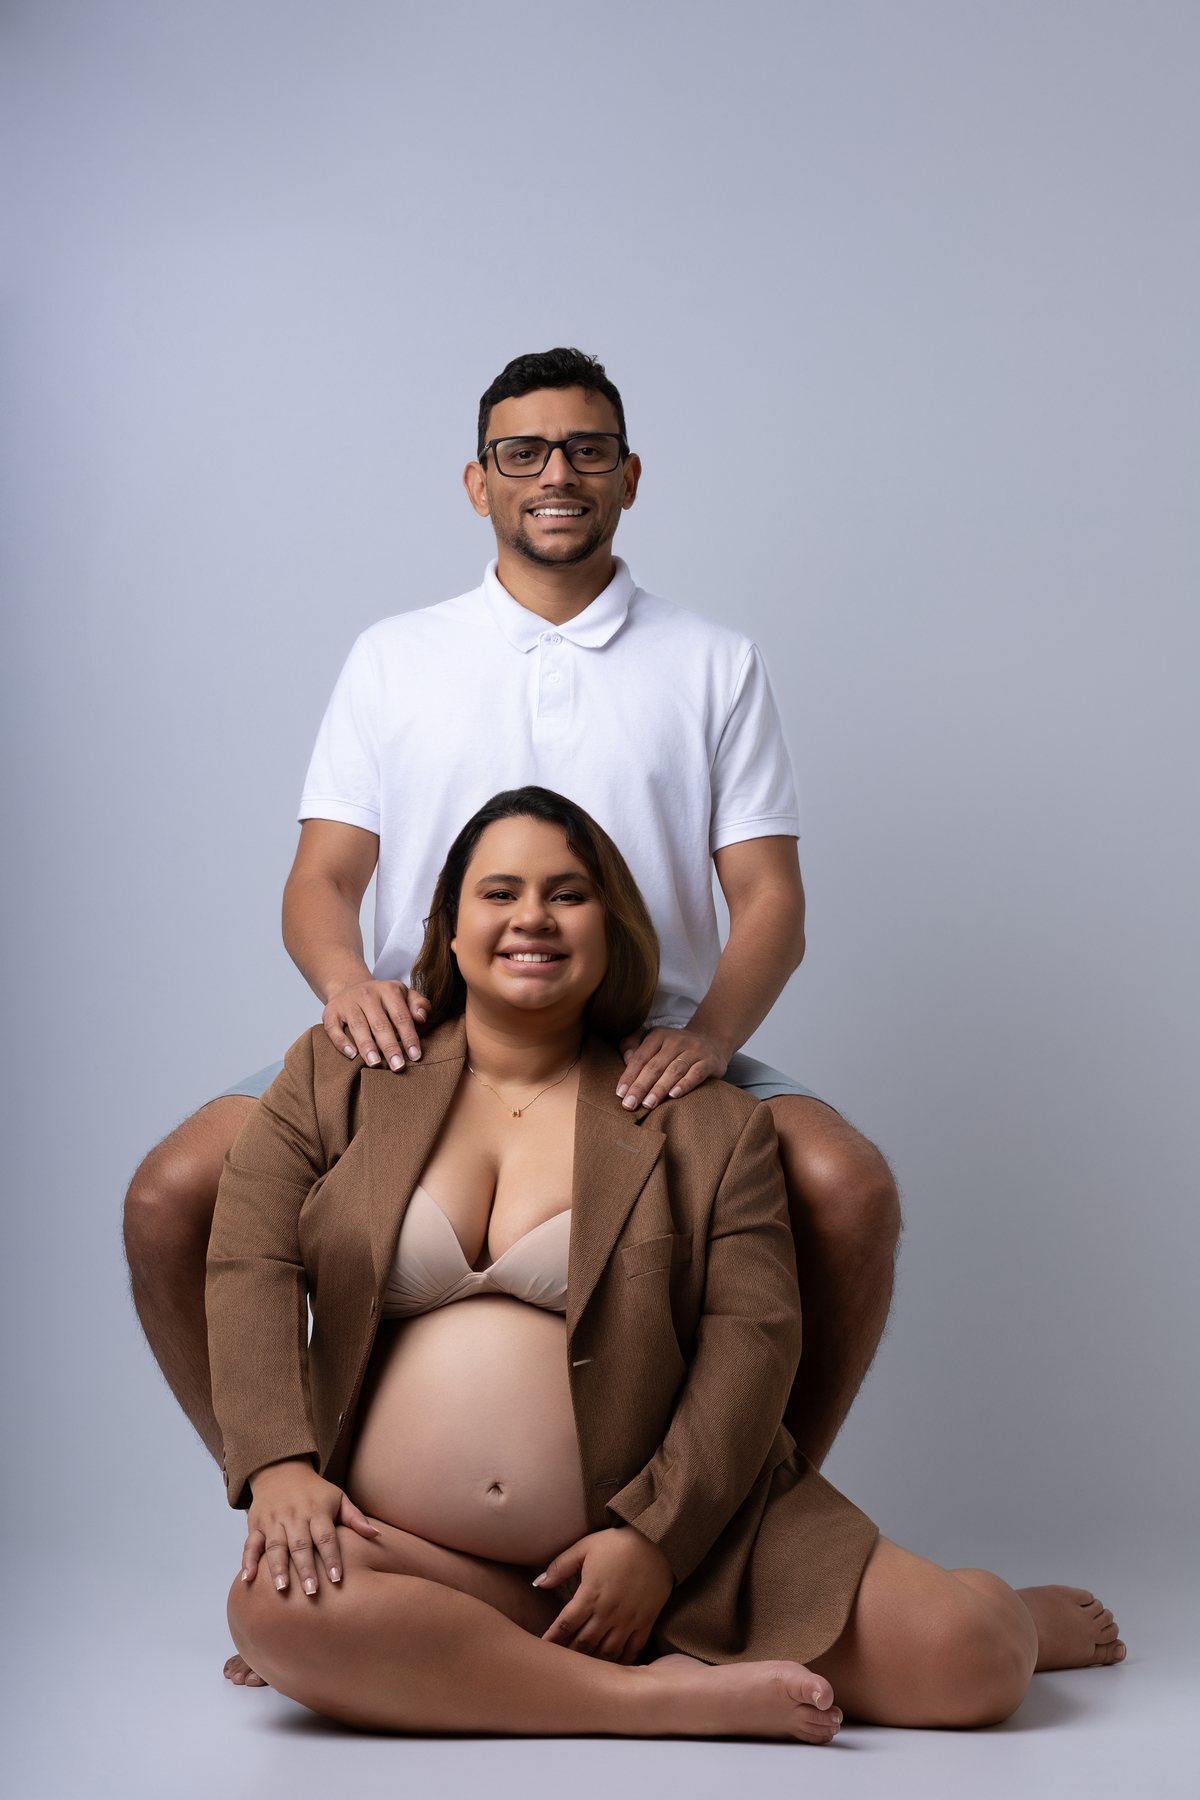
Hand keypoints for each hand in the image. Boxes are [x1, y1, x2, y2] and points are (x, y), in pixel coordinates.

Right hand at [242, 1459, 378, 1596]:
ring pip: (275, 1546)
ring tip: (282, 1589)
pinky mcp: (255, 1525)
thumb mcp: (338, 1497)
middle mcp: (294, 1516)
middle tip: (312, 1592)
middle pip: (300, 1544)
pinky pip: (250, 1544)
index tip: (337, 1578)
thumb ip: (355, 1518)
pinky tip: (248, 1579)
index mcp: (317, 1510)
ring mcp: (273, 1521)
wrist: (280, 1470)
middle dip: (306, 1568)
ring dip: (277, 1568)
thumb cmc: (314, 1491)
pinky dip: (248, 1561)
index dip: (332, 1557)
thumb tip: (377, 1535)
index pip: (326, 1536)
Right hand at [322, 979, 427, 1070]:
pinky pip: (334, 1029)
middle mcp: (367, 994)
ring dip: (367, 1047)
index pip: (401, 1016)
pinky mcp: (331, 1012)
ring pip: (358, 1027)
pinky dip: (342, 1043)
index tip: (415, 1056)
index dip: (409, 1037)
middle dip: (390, 1047)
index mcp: (388, 990)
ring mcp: (348, 1002)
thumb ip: (419, 1004)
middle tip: (398, 1066)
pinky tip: (352, 1056)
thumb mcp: (404, 995)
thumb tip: (422, 1018)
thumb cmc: (383, 998)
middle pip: (380, 1024)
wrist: (349, 986)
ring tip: (375, 1064)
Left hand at [537, 1527, 673, 1662]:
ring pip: (607, 1651)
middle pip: (584, 1642)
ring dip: (593, 1661)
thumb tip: (538, 1582)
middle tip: (560, 1662)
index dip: (552, 1637)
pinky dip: (623, 1661)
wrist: (658, 1541)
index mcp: (590, 1594)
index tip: (543, 1648)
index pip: (565, 1624)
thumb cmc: (618, 1543)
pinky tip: (614, 1665)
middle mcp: (608, 1612)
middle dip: (569, 1653)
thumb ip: (560, 1566)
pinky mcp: (646, 1621)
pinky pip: (634, 1649)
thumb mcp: (585, 1547)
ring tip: (583, 1667)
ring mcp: (628, 1619)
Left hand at [617, 1027, 728, 1110]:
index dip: (629, 1076)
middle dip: (640, 1086)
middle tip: (630, 1104)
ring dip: (659, 1088)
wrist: (711, 1041)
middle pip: (655, 1066)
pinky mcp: (709, 1061)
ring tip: (648, 1104)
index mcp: (658, 1035)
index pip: (640, 1057)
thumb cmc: (674, 1047)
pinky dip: (685, 1085)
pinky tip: (674, 1095)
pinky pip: (696, 1073)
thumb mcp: (653, 1039)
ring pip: (674, 1070)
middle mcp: (676, 1040)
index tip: (620, 1094)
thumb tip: (625, 1058)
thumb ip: (634, 1044)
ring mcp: (694, 1050)